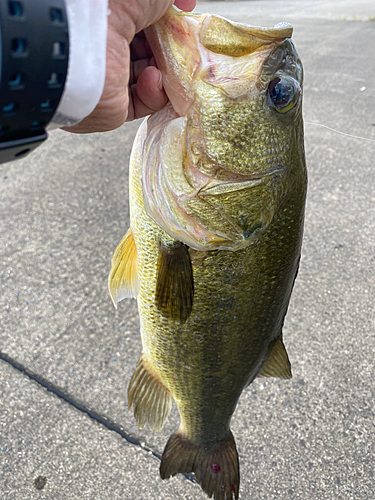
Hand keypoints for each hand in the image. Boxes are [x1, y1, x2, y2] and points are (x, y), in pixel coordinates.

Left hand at [64, 0, 195, 133]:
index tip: (179, 21)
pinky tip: (154, 78)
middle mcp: (105, 47)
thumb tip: (186, 2)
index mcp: (107, 20)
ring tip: (167, 62)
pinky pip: (143, 103)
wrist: (80, 45)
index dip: (163, 23)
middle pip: (146, 51)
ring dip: (164, 70)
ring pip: (148, 77)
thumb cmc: (101, 11)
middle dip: (168, 49)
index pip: (141, 24)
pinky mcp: (113, 106)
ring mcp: (109, 77)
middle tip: (180, 45)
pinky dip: (156, 93)